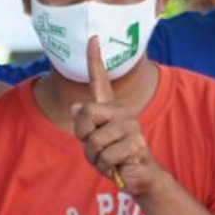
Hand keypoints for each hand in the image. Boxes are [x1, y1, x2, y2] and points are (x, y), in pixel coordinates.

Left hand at [70, 37, 164, 195]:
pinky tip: (118, 165)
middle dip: (84, 136)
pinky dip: (106, 166)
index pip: (100, 80)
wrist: (136, 176)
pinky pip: (106, 155)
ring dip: (95, 157)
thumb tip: (78, 107)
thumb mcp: (91, 142)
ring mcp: (131, 125)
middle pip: (85, 113)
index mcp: (109, 109)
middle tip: (97, 147)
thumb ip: (84, 126)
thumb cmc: (112, 157)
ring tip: (109, 158)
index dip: (94, 60)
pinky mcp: (136, 142)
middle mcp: (122, 112)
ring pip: (94, 140)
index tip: (92, 38)